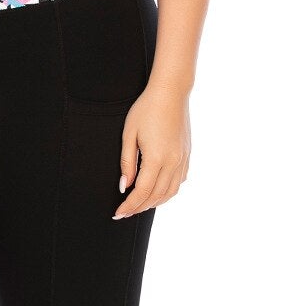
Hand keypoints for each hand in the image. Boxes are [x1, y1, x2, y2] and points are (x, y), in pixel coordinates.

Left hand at [113, 83, 190, 218]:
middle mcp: (173, 162)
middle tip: (124, 213)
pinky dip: (167, 192)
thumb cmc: (146, 109)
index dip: (129, 205)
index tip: (118, 213)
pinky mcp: (187, 155)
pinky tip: (156, 192)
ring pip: (170, 192)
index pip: (142, 192)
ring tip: (138, 206)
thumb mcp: (129, 134)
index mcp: (156, 158)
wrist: (171, 93)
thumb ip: (127, 163)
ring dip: (154, 203)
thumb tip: (125, 186)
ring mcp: (182, 159)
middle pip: (156, 196)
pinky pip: (178, 182)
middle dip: (139, 208)